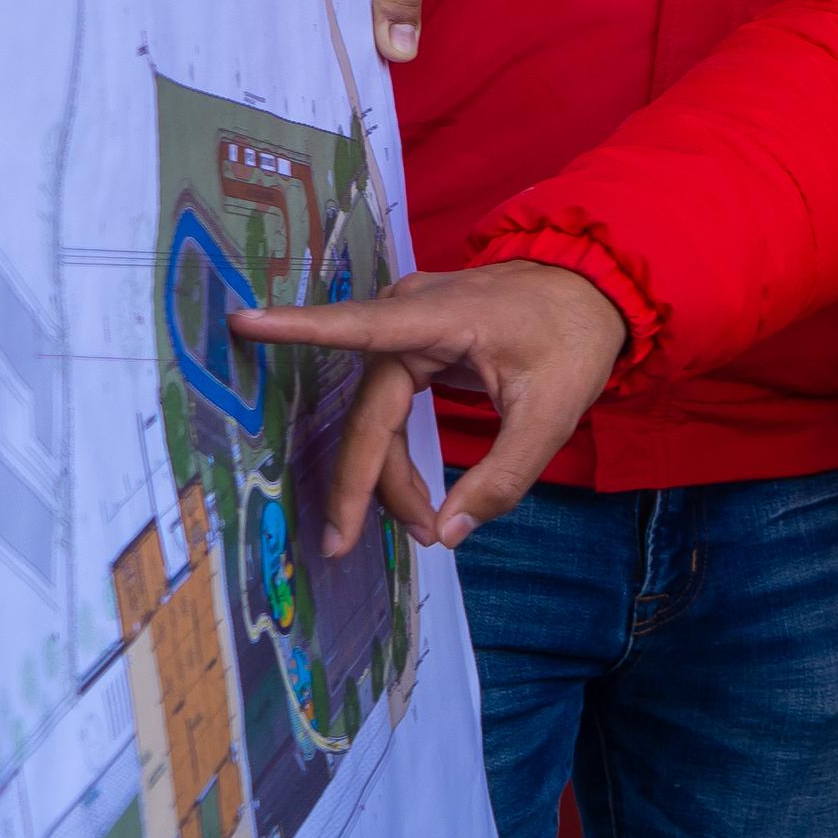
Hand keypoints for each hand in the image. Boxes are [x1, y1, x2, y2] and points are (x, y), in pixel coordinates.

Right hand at [228, 260, 624, 553]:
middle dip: (364, 482)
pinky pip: (390, 410)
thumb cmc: (575, 339)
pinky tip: (413, 497)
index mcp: (440, 318)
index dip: (298, 329)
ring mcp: (409, 332)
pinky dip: (397, 455)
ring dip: (387, 477)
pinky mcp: (415, 347)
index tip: (242, 320)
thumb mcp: (554, 413)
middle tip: (347, 545)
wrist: (595, 292)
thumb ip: (504, 476)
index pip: (358, 328)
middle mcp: (410, 318)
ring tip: (423, 528)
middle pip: (368, 413)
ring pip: (376, 419)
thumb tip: (450, 532)